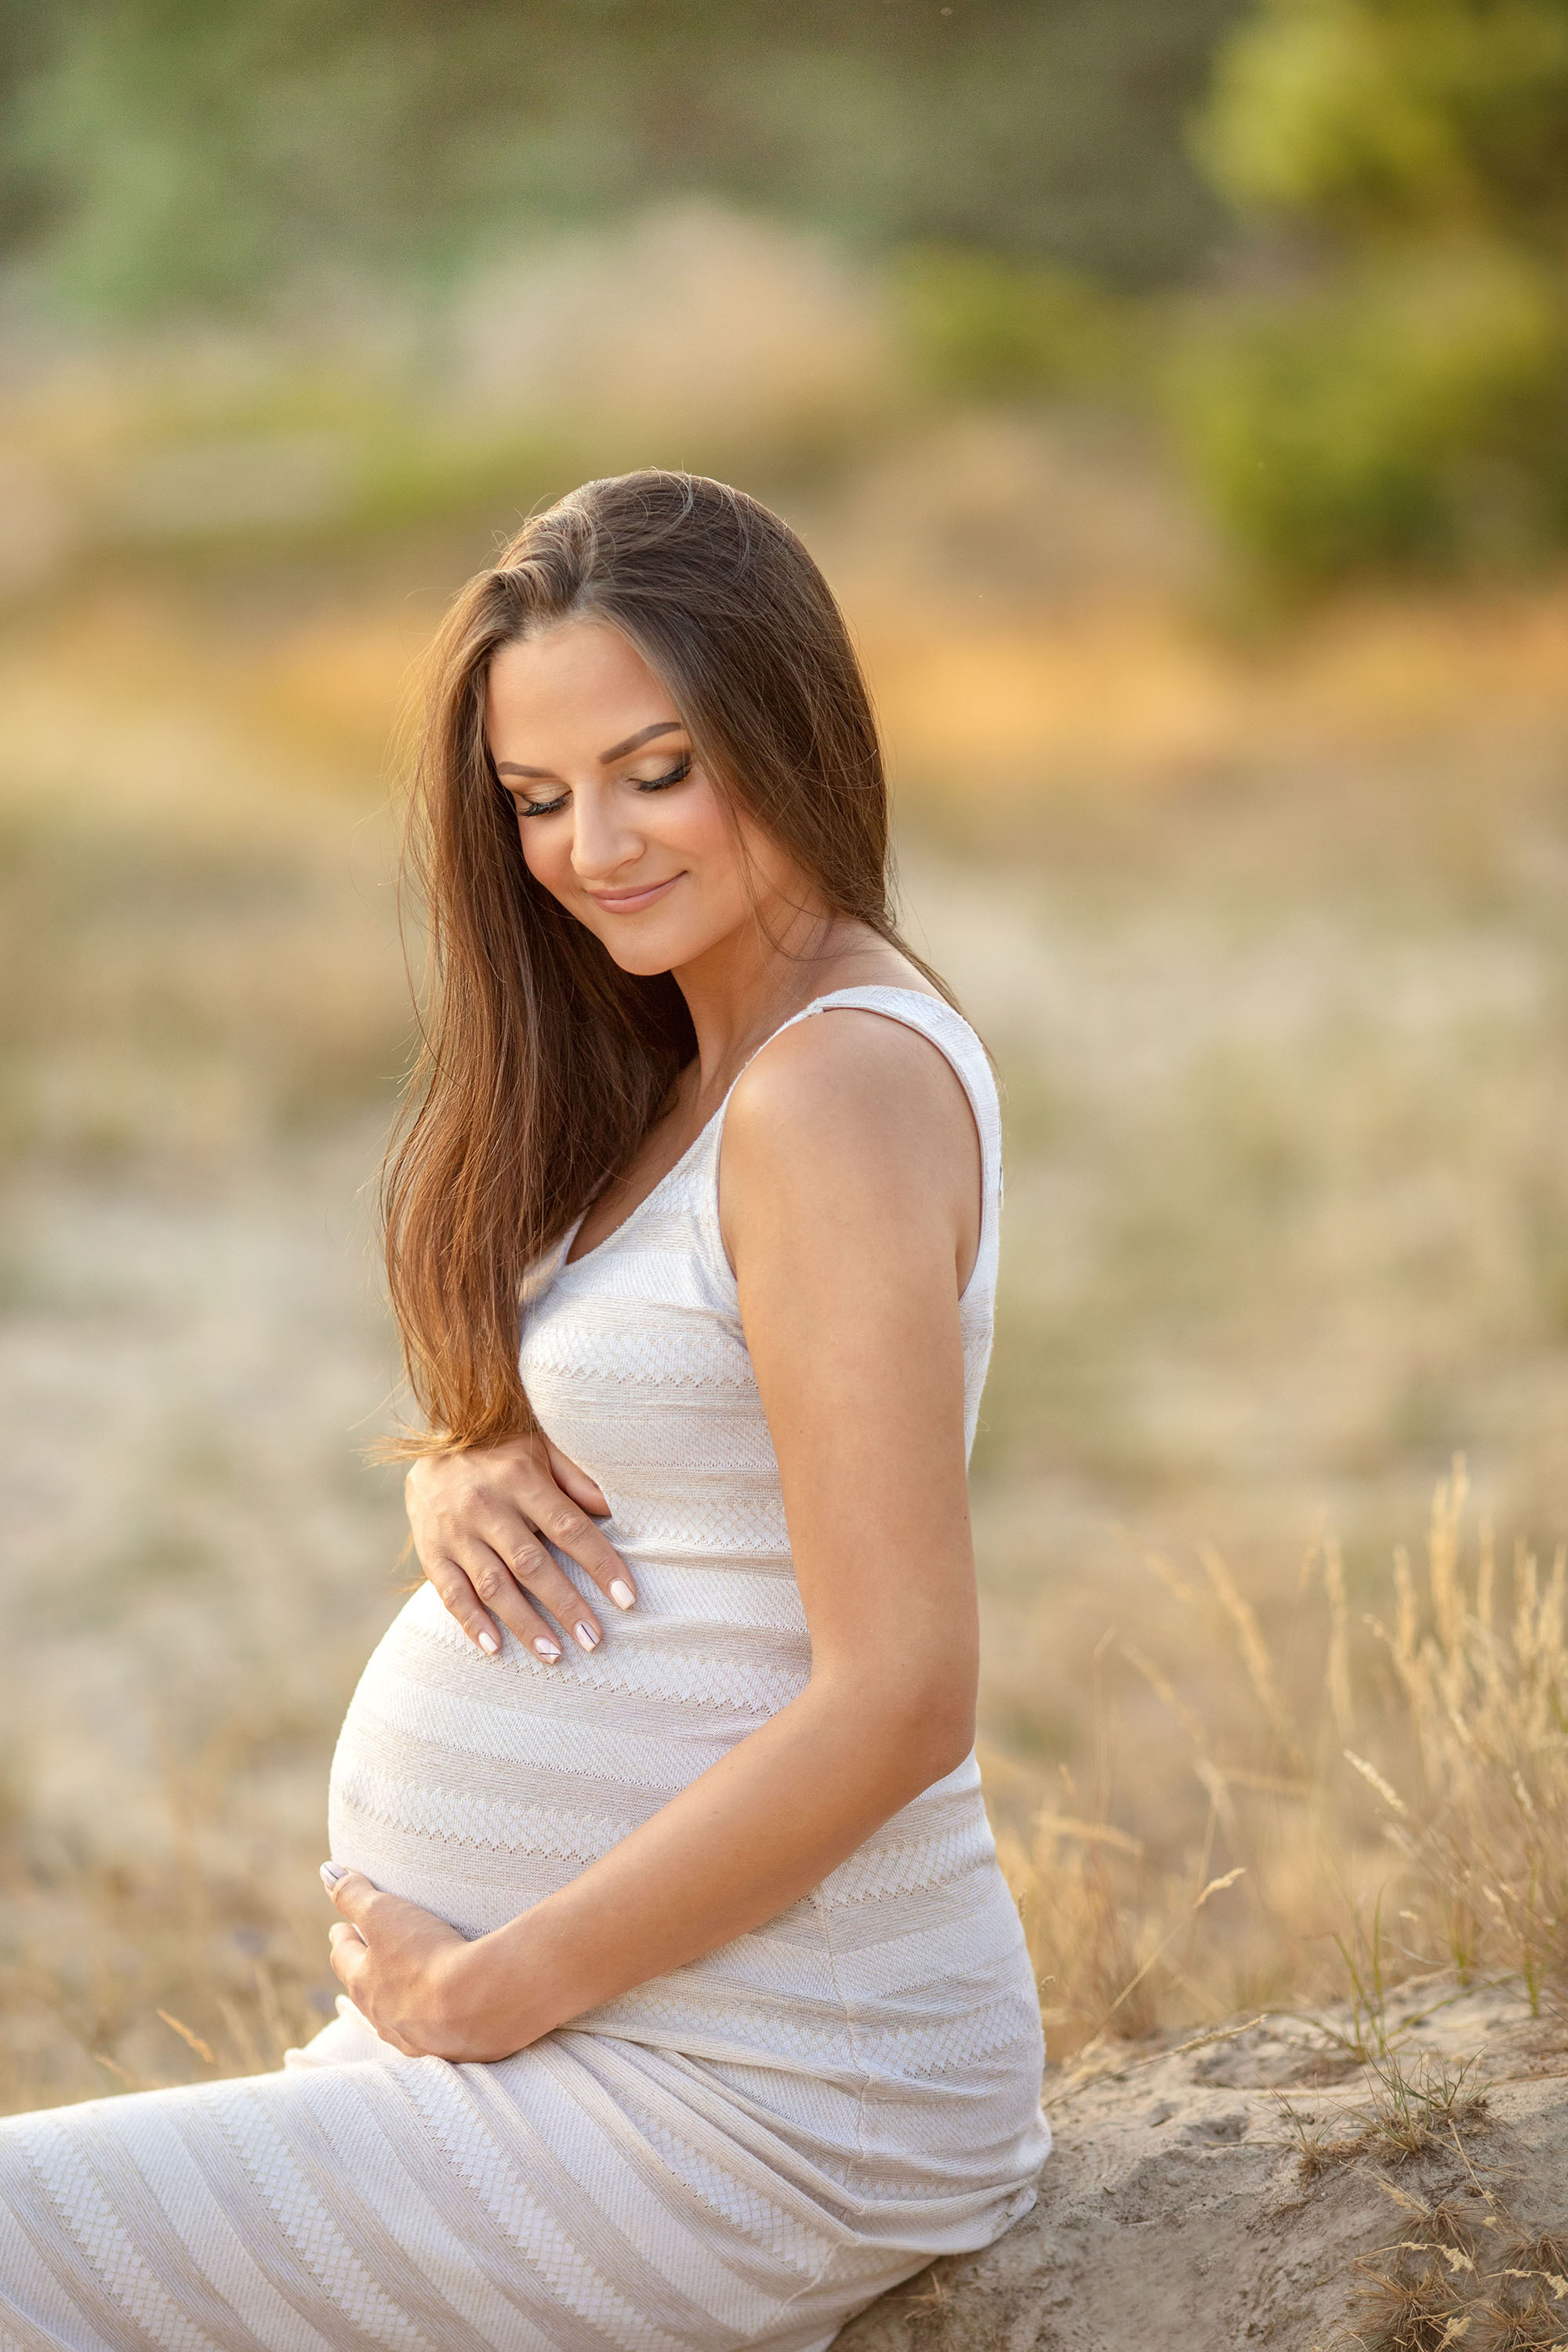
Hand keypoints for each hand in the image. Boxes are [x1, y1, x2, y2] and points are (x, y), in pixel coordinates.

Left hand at [322, 1865, 522, 2060]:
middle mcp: (383, 2014)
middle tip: (363, 1956)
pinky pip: (428, 2033)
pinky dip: (425, 2021)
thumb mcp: (384, 1915)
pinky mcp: (446, 2047)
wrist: (477, 2005)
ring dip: (390, 2000)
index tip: (339, 1928)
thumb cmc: (426, 1955)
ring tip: (397, 1990)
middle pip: (364, 1990)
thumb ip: (354, 1894)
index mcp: (364, 1982)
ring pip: (392, 2016)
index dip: (342, 1940)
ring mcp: (413, 2035)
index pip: (344, 1957)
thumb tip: (326, 1872)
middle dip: (361, 1970)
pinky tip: (433, 2020)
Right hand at [405, 1432, 635, 1664]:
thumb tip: (616, 1509)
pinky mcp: (431, 1551)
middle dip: (566, 1605)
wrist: (430, 1446)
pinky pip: (450, 1593)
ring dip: (524, 1624)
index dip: (600, 1564)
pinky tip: (495, 1648)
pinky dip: (472, 1623)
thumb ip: (577, 1479)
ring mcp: (455, 1531)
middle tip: (594, 1640)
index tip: (626, 1598)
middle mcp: (486, 1506)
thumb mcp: (541, 1449)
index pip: (569, 1528)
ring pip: (493, 1585)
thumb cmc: (501, 1451)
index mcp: (520, 1478)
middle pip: (532, 1564)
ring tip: (554, 1654)